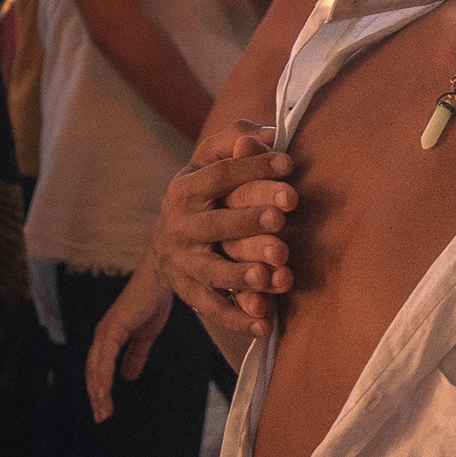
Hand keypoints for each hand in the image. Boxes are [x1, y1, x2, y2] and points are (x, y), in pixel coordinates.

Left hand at [84, 260, 181, 420]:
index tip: (105, 408)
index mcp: (110, 336)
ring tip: (102, 411)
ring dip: (97, 391)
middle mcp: (103, 335)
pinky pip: (104, 358)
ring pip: (95, 368)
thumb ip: (136, 355)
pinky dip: (102, 377)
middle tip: (101, 416)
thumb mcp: (146, 335)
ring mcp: (106, 332)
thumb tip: (129, 376)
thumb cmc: (154, 300)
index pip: (100, 367)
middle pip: (93, 371)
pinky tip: (103, 392)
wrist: (161, 276)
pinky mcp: (113, 329)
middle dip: (96, 395)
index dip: (100, 387)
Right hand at [157, 122, 297, 333]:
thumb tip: (269, 132)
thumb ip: (234, 138)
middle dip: (248, 221)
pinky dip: (238, 318)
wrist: (166, 239)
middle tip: (281, 218)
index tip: (289, 164)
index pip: (219, 175)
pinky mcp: (190, 292)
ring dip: (241, 275)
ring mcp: (184, 263)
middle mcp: (180, 227)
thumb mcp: (208, 160)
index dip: (253, 167)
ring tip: (272, 275)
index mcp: (184, 189)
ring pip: (212, 271)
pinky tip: (265, 324)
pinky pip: (214, 307)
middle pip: (215, 225)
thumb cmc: (204, 190)